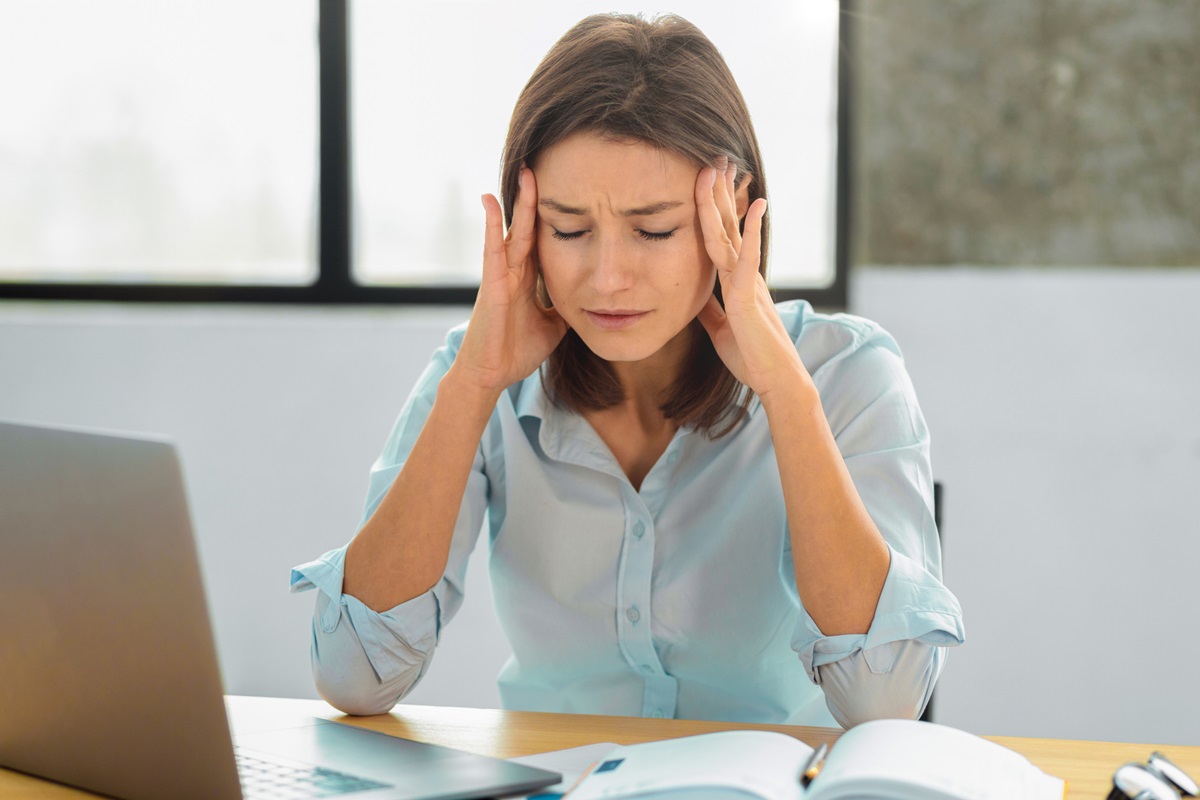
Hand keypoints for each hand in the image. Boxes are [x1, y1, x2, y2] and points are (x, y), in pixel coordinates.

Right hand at [451, 168, 566, 395]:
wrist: (492, 375)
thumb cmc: (516, 351)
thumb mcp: (554, 326)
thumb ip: (566, 307)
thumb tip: (589, 298)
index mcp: (528, 279)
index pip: (543, 239)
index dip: (552, 216)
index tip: (566, 190)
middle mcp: (514, 271)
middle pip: (529, 227)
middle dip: (536, 198)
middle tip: (543, 166)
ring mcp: (501, 275)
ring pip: (512, 230)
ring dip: (518, 202)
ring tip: (525, 171)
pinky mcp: (491, 284)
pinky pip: (492, 249)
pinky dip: (491, 224)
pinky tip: (491, 200)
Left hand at [695, 161, 807, 398]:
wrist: (775, 381)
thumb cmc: (752, 358)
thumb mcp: (720, 329)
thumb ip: (709, 308)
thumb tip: (693, 295)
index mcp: (735, 281)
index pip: (720, 239)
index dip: (712, 210)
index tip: (705, 183)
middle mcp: (743, 275)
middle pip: (727, 227)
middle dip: (719, 194)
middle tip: (714, 160)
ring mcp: (748, 283)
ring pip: (732, 236)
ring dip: (727, 202)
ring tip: (725, 170)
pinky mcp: (750, 297)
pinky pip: (747, 260)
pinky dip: (749, 232)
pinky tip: (754, 207)